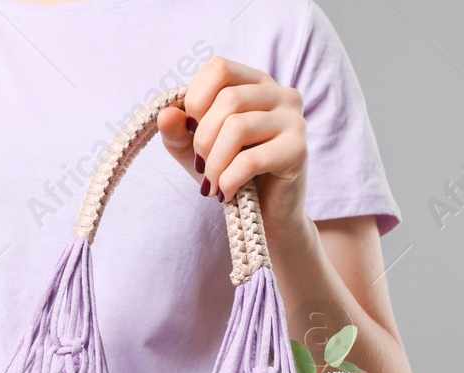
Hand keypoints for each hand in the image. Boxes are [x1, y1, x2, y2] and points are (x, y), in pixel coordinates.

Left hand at [157, 56, 310, 243]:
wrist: (266, 215)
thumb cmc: (232, 174)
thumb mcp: (196, 150)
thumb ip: (178, 131)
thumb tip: (165, 115)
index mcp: (255, 83)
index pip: (219, 67)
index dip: (196, 99)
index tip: (191, 131)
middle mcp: (280, 93)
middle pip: (228, 99)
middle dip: (203, 139)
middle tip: (202, 167)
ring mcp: (294, 119)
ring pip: (238, 127)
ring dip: (215, 163)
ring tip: (212, 184)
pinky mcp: (298, 150)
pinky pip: (251, 160)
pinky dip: (229, 179)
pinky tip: (226, 193)